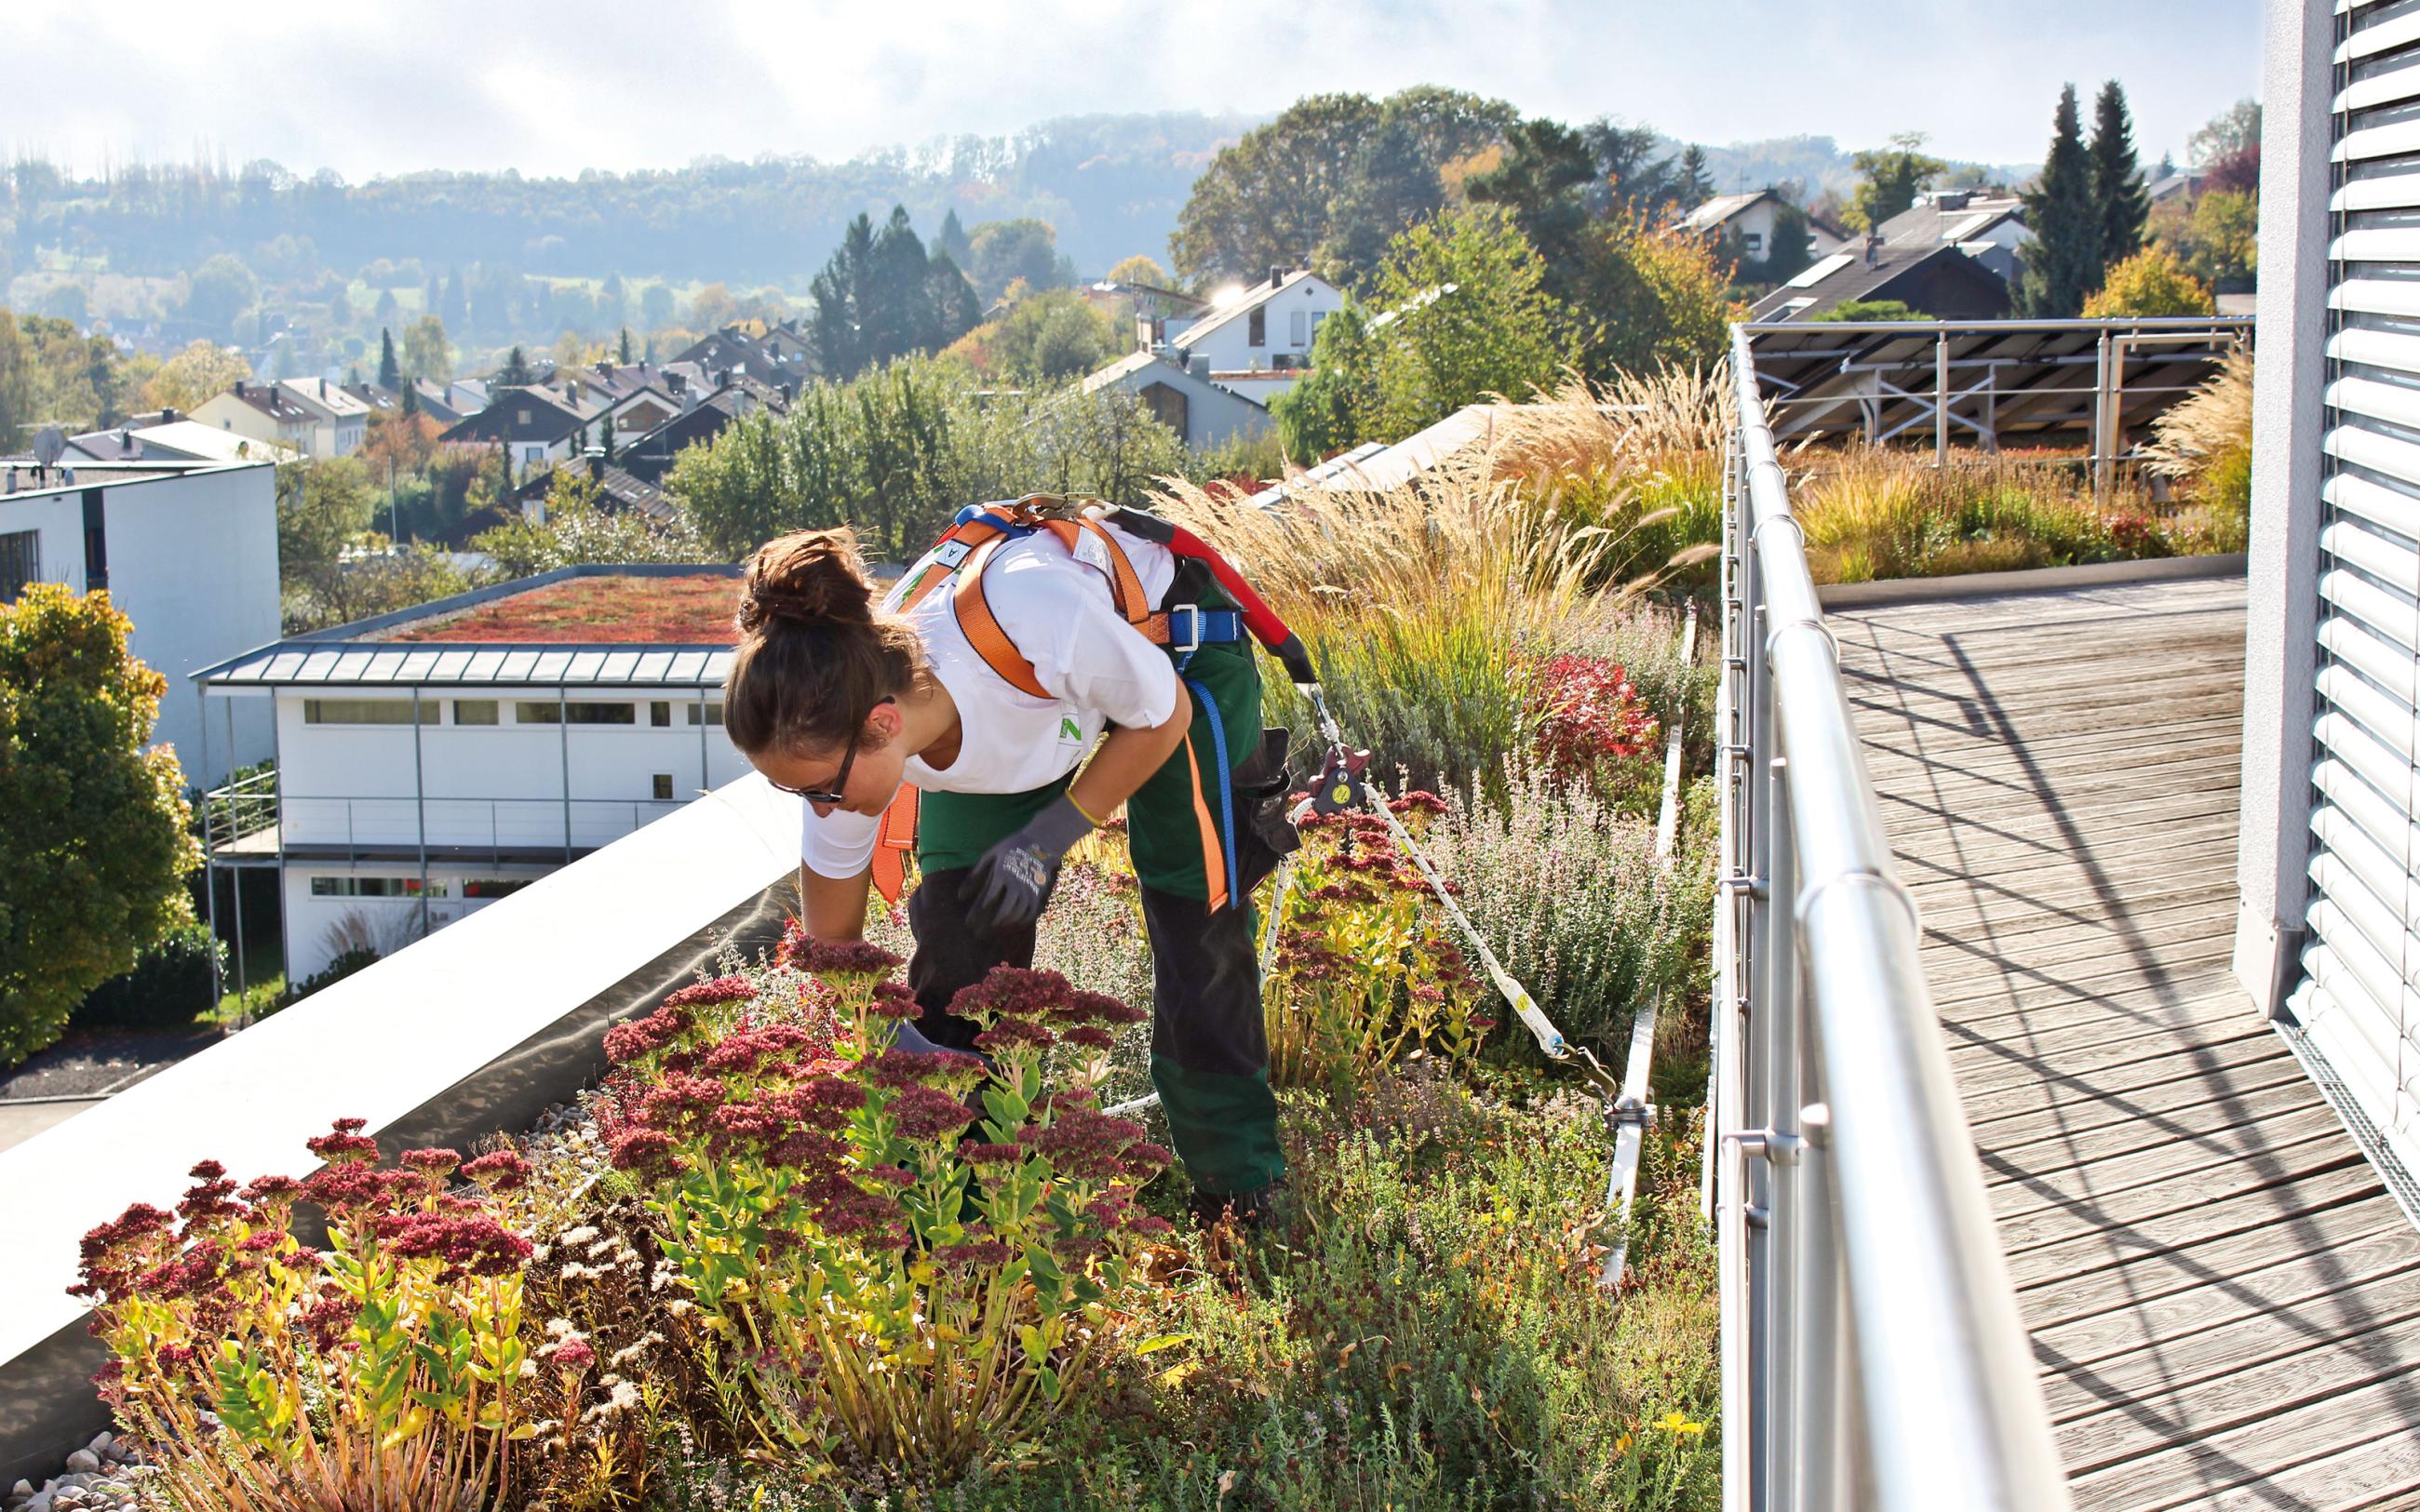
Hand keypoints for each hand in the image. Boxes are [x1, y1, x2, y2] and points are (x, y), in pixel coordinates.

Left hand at [963, 794, 1094, 934]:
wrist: (1040, 842)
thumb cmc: (1011, 847)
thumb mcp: (990, 855)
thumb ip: (975, 874)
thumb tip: (960, 895)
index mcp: (1002, 873)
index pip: (989, 897)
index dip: (979, 911)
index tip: (971, 920)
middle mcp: (1016, 884)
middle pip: (1005, 909)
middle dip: (993, 922)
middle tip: (983, 930)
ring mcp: (1029, 889)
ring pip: (1018, 913)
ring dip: (1007, 922)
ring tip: (997, 926)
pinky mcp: (1038, 892)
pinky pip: (1031, 912)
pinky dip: (1022, 920)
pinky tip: (1014, 922)